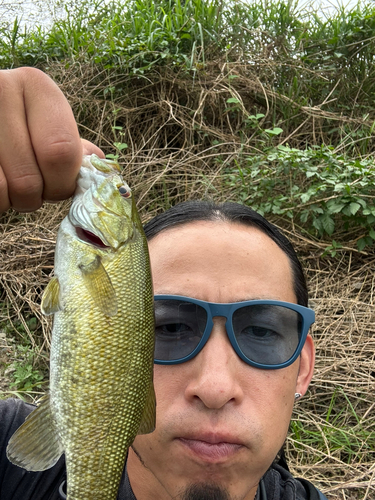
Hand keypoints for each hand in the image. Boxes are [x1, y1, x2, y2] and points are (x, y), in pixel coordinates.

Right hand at [0, 67, 103, 212]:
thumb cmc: (18, 127)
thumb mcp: (47, 126)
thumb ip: (71, 146)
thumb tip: (99, 163)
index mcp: (37, 86)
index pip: (61, 153)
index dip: (62, 184)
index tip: (57, 186)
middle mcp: (1, 89)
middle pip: (30, 179)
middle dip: (36, 197)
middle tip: (32, 189)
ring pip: (5, 190)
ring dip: (12, 200)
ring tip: (10, 181)